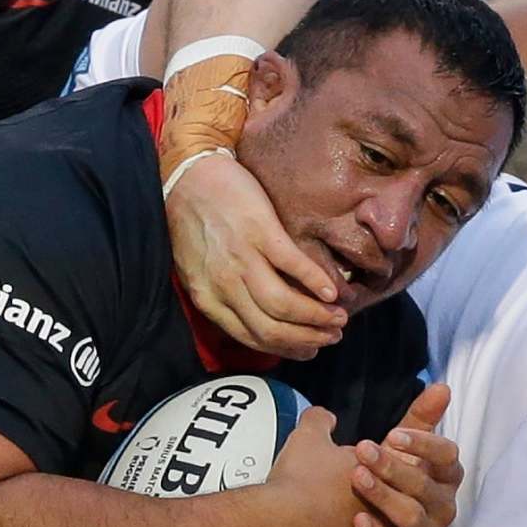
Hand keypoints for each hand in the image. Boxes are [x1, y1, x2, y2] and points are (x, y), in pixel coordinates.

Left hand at [165, 152, 344, 359]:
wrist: (187, 175)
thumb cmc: (193, 222)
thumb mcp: (197, 270)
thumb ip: (222, 296)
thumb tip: (257, 319)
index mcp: (208, 298)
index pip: (252, 338)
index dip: (287, 349)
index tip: (311, 350)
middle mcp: (224, 284)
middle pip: (271, 329)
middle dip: (308, 338)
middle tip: (333, 336)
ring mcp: (242, 257)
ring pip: (283, 304)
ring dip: (317, 317)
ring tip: (339, 317)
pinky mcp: (260, 231)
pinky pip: (293, 265)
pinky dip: (316, 282)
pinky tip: (333, 290)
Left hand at [347, 382, 460, 526]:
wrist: (362, 518)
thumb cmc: (387, 476)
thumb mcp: (402, 446)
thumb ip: (420, 418)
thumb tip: (442, 386)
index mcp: (445, 476)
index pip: (447, 456)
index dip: (423, 444)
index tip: (392, 434)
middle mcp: (442, 506)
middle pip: (424, 485)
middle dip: (393, 466)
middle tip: (361, 450)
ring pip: (410, 515)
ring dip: (383, 495)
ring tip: (356, 477)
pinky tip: (356, 520)